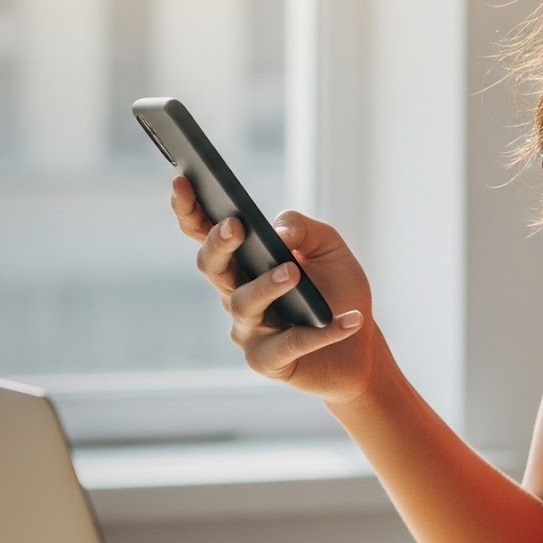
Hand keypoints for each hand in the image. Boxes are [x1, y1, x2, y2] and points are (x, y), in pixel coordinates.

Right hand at [167, 176, 375, 401]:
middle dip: (218, 244)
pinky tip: (350, 320)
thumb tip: (278, 232)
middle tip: (236, 226)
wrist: (360, 346)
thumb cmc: (337, 290)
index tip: (182, 181)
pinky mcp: (267, 361)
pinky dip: (320, 333)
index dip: (189, 210)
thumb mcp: (329, 247)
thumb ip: (303, 228)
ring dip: (267, 285)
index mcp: (243, 261)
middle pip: (211, 267)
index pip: (205, 233)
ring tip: (294, 273)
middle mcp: (236, 293)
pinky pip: (288, 345)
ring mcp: (248, 329)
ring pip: (243, 304)